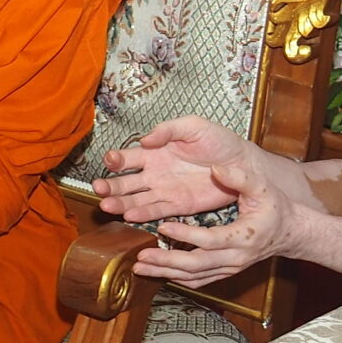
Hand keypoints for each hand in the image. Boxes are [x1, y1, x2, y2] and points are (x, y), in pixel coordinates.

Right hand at [93, 117, 249, 223]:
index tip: (110, 161)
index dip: (116, 159)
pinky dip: (142, 215)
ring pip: (136, 199)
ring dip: (121, 203)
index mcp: (155, 152)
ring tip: (108, 206)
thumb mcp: (194, 126)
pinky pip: (156, 211)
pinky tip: (129, 216)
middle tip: (99, 189)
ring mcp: (164, 191)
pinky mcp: (178, 206)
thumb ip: (169, 130)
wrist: (243, 164)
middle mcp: (155, 173)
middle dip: (110, 185)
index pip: (128, 157)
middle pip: (125, 182)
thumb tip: (146, 139)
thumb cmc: (220, 141)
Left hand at [132, 159, 293, 286]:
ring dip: (166, 273)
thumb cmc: (276, 208)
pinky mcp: (226, 272)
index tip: (164, 227)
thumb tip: (216, 168)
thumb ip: (240, 177)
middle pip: (196, 265)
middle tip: (141, 256)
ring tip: (141, 267)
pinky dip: (178, 278)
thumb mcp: (262, 187)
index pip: (210, 240)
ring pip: (194, 277)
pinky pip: (199, 281)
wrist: (290, 232)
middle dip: (166, 261)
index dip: (185, 235)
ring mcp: (230, 268)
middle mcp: (236, 257)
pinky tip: (159, 273)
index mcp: (244, 236)